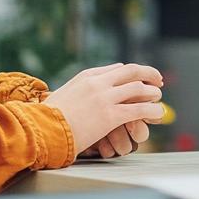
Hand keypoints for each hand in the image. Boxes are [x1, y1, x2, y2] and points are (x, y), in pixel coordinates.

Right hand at [43, 63, 163, 154]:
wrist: (40, 129)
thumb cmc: (46, 118)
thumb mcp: (62, 96)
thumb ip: (77, 92)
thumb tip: (83, 95)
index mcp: (86, 76)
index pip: (116, 69)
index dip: (131, 74)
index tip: (139, 78)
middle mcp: (98, 83)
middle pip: (132, 71)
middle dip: (148, 74)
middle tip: (158, 80)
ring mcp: (105, 98)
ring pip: (139, 88)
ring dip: (153, 92)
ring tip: (158, 98)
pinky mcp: (110, 116)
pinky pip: (139, 110)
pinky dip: (152, 110)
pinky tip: (158, 114)